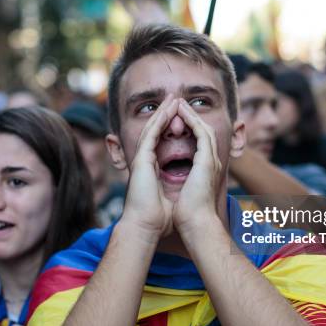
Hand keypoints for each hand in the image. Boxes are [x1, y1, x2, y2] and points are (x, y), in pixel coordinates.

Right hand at [120, 95, 178, 241]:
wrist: (147, 225)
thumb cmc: (158, 219)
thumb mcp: (171, 199)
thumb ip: (175, 191)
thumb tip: (184, 191)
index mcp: (152, 170)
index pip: (161, 144)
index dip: (169, 130)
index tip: (181, 119)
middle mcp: (146, 162)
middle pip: (155, 132)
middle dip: (165, 115)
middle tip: (174, 100)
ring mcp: (142, 159)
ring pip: (152, 129)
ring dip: (163, 113)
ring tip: (172, 99)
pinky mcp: (142, 159)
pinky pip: (151, 134)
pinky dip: (160, 120)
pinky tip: (168, 110)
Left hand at [172, 100, 221, 236]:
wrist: (193, 223)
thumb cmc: (186, 214)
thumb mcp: (183, 192)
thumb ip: (184, 183)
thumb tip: (175, 182)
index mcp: (205, 171)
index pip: (199, 143)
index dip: (189, 129)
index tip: (176, 119)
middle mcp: (211, 163)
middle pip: (203, 132)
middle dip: (191, 116)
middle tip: (179, 103)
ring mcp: (211, 161)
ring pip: (203, 128)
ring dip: (190, 114)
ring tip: (179, 102)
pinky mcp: (207, 160)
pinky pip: (201, 133)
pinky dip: (192, 120)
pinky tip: (182, 112)